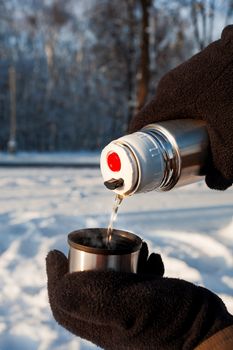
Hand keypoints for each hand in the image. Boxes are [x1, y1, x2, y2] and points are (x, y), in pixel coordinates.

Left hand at [46, 244, 232, 349]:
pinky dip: (141, 265)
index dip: (54, 277)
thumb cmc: (170, 321)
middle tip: (99, 242)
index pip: (64, 302)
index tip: (54, 252)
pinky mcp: (148, 302)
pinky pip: (136, 281)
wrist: (208, 332)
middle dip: (90, 261)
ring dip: (120, 258)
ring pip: (113, 281)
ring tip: (137, 246)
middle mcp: (112, 319)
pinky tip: (153, 258)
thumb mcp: (129, 307)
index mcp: (100, 324)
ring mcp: (131, 311)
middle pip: (86, 287)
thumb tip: (59, 284)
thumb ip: (93, 297)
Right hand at [129, 25, 232, 189]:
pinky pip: (186, 92)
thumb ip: (223, 169)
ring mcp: (184, 72)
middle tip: (173, 153)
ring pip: (173, 104)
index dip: (136, 144)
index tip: (140, 159)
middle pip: (157, 117)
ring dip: (179, 121)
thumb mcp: (232, 141)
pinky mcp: (198, 67)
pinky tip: (210, 115)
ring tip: (193, 135)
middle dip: (162, 137)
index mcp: (168, 98)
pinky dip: (192, 107)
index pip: (140, 124)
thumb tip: (212, 184)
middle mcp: (170, 83)